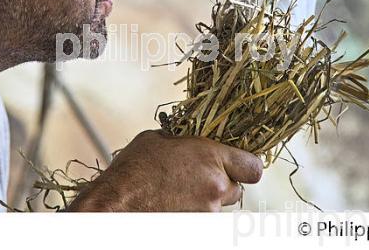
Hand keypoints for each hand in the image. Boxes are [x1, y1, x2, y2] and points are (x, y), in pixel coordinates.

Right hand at [68, 129, 262, 211]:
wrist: (116, 205)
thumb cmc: (132, 172)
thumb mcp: (158, 140)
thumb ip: (184, 141)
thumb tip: (190, 141)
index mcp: (210, 158)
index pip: (252, 166)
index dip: (244, 165)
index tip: (236, 164)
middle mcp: (215, 187)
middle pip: (237, 188)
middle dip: (221, 183)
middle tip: (198, 179)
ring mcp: (207, 212)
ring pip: (219, 206)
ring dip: (205, 199)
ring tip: (178, 193)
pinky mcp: (197, 228)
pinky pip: (204, 218)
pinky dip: (193, 212)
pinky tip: (173, 205)